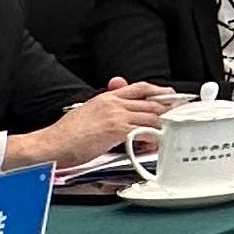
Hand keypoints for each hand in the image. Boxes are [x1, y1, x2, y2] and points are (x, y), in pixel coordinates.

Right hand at [11, 83, 180, 170]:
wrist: (51, 144)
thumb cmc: (66, 135)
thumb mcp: (87, 113)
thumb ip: (106, 111)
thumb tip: (122, 117)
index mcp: (106, 98)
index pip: (140, 88)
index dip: (159, 91)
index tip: (171, 95)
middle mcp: (113, 104)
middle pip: (151, 102)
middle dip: (170, 108)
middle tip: (182, 114)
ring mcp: (116, 116)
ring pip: (151, 116)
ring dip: (164, 124)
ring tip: (173, 130)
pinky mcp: (116, 131)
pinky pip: (143, 132)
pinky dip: (153, 137)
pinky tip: (158, 143)